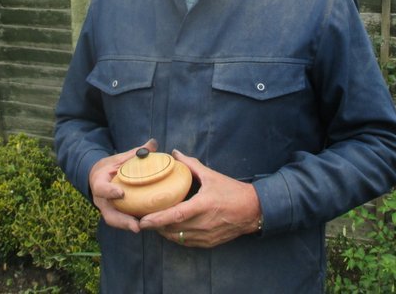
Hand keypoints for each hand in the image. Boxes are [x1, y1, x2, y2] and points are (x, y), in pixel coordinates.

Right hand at [88, 138, 157, 232]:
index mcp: (99, 182)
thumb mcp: (120, 158)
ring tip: (143, 228)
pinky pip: (122, 221)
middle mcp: (101, 199)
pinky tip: (147, 224)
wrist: (99, 176)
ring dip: (127, 226)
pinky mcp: (114, 213)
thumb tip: (154, 143)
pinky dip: (131, 224)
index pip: (101, 188)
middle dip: (122, 221)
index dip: (110, 192)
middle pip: (109, 214)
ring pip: (115, 221)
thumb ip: (135, 153)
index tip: (121, 193)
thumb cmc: (112, 166)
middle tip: (136, 225)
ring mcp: (107, 208)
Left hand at [138, 150, 261, 247]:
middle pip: (172, 229)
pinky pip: (186, 242)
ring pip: (178, 238)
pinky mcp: (209, 243)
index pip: (176, 215)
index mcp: (203, 205)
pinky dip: (176, 237)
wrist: (253, 210)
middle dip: (156, 226)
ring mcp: (206, 236)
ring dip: (164, 232)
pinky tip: (170, 229)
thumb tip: (175, 153)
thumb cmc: (232, 191)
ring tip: (154, 223)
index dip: (157, 219)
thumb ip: (191, 165)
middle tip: (142, 218)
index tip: (143, 220)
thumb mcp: (212, 175)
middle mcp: (203, 223)